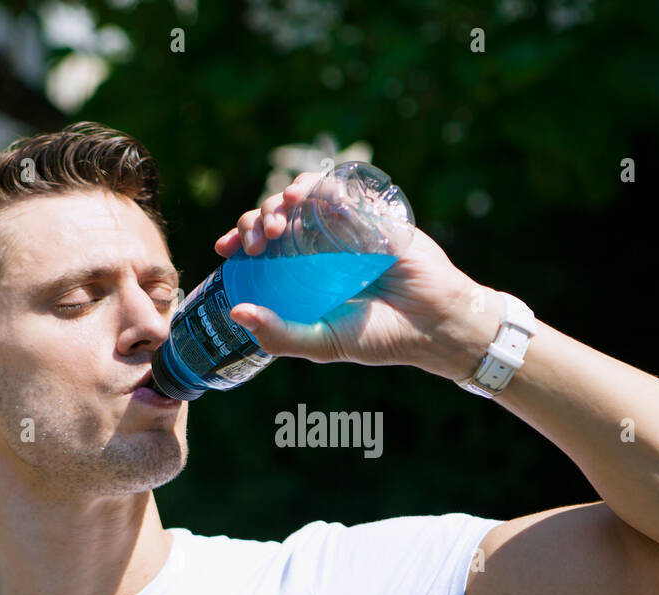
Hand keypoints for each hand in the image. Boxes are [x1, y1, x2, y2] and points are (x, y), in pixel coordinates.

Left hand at [214, 172, 502, 381]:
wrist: (433, 323)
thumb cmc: (380, 338)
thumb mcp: (322, 342)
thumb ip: (280, 334)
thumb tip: (234, 313)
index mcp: (305, 275)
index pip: (263, 247)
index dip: (239, 240)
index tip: (225, 249)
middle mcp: (321, 248)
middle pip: (277, 217)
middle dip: (255, 221)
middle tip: (257, 243)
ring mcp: (345, 229)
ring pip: (302, 197)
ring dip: (280, 200)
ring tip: (278, 222)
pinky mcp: (371, 214)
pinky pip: (339, 189)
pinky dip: (317, 188)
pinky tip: (304, 200)